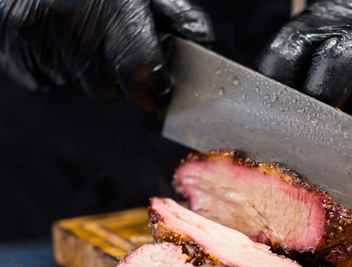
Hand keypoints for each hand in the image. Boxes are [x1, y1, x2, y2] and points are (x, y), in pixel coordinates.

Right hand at [0, 0, 213, 116]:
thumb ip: (179, 18)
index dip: (154, 89)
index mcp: (112, 9)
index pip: (140, 73)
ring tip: (85, 33)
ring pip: (81, 86)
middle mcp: (71, 27)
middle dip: (121, 76)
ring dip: (91, 71)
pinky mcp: (14, 54)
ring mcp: (38, 42)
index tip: (160, 91)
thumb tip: (203, 53)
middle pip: (110, 88)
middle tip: (115, 42)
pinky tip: (62, 38)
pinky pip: (50, 81)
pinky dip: (61, 68)